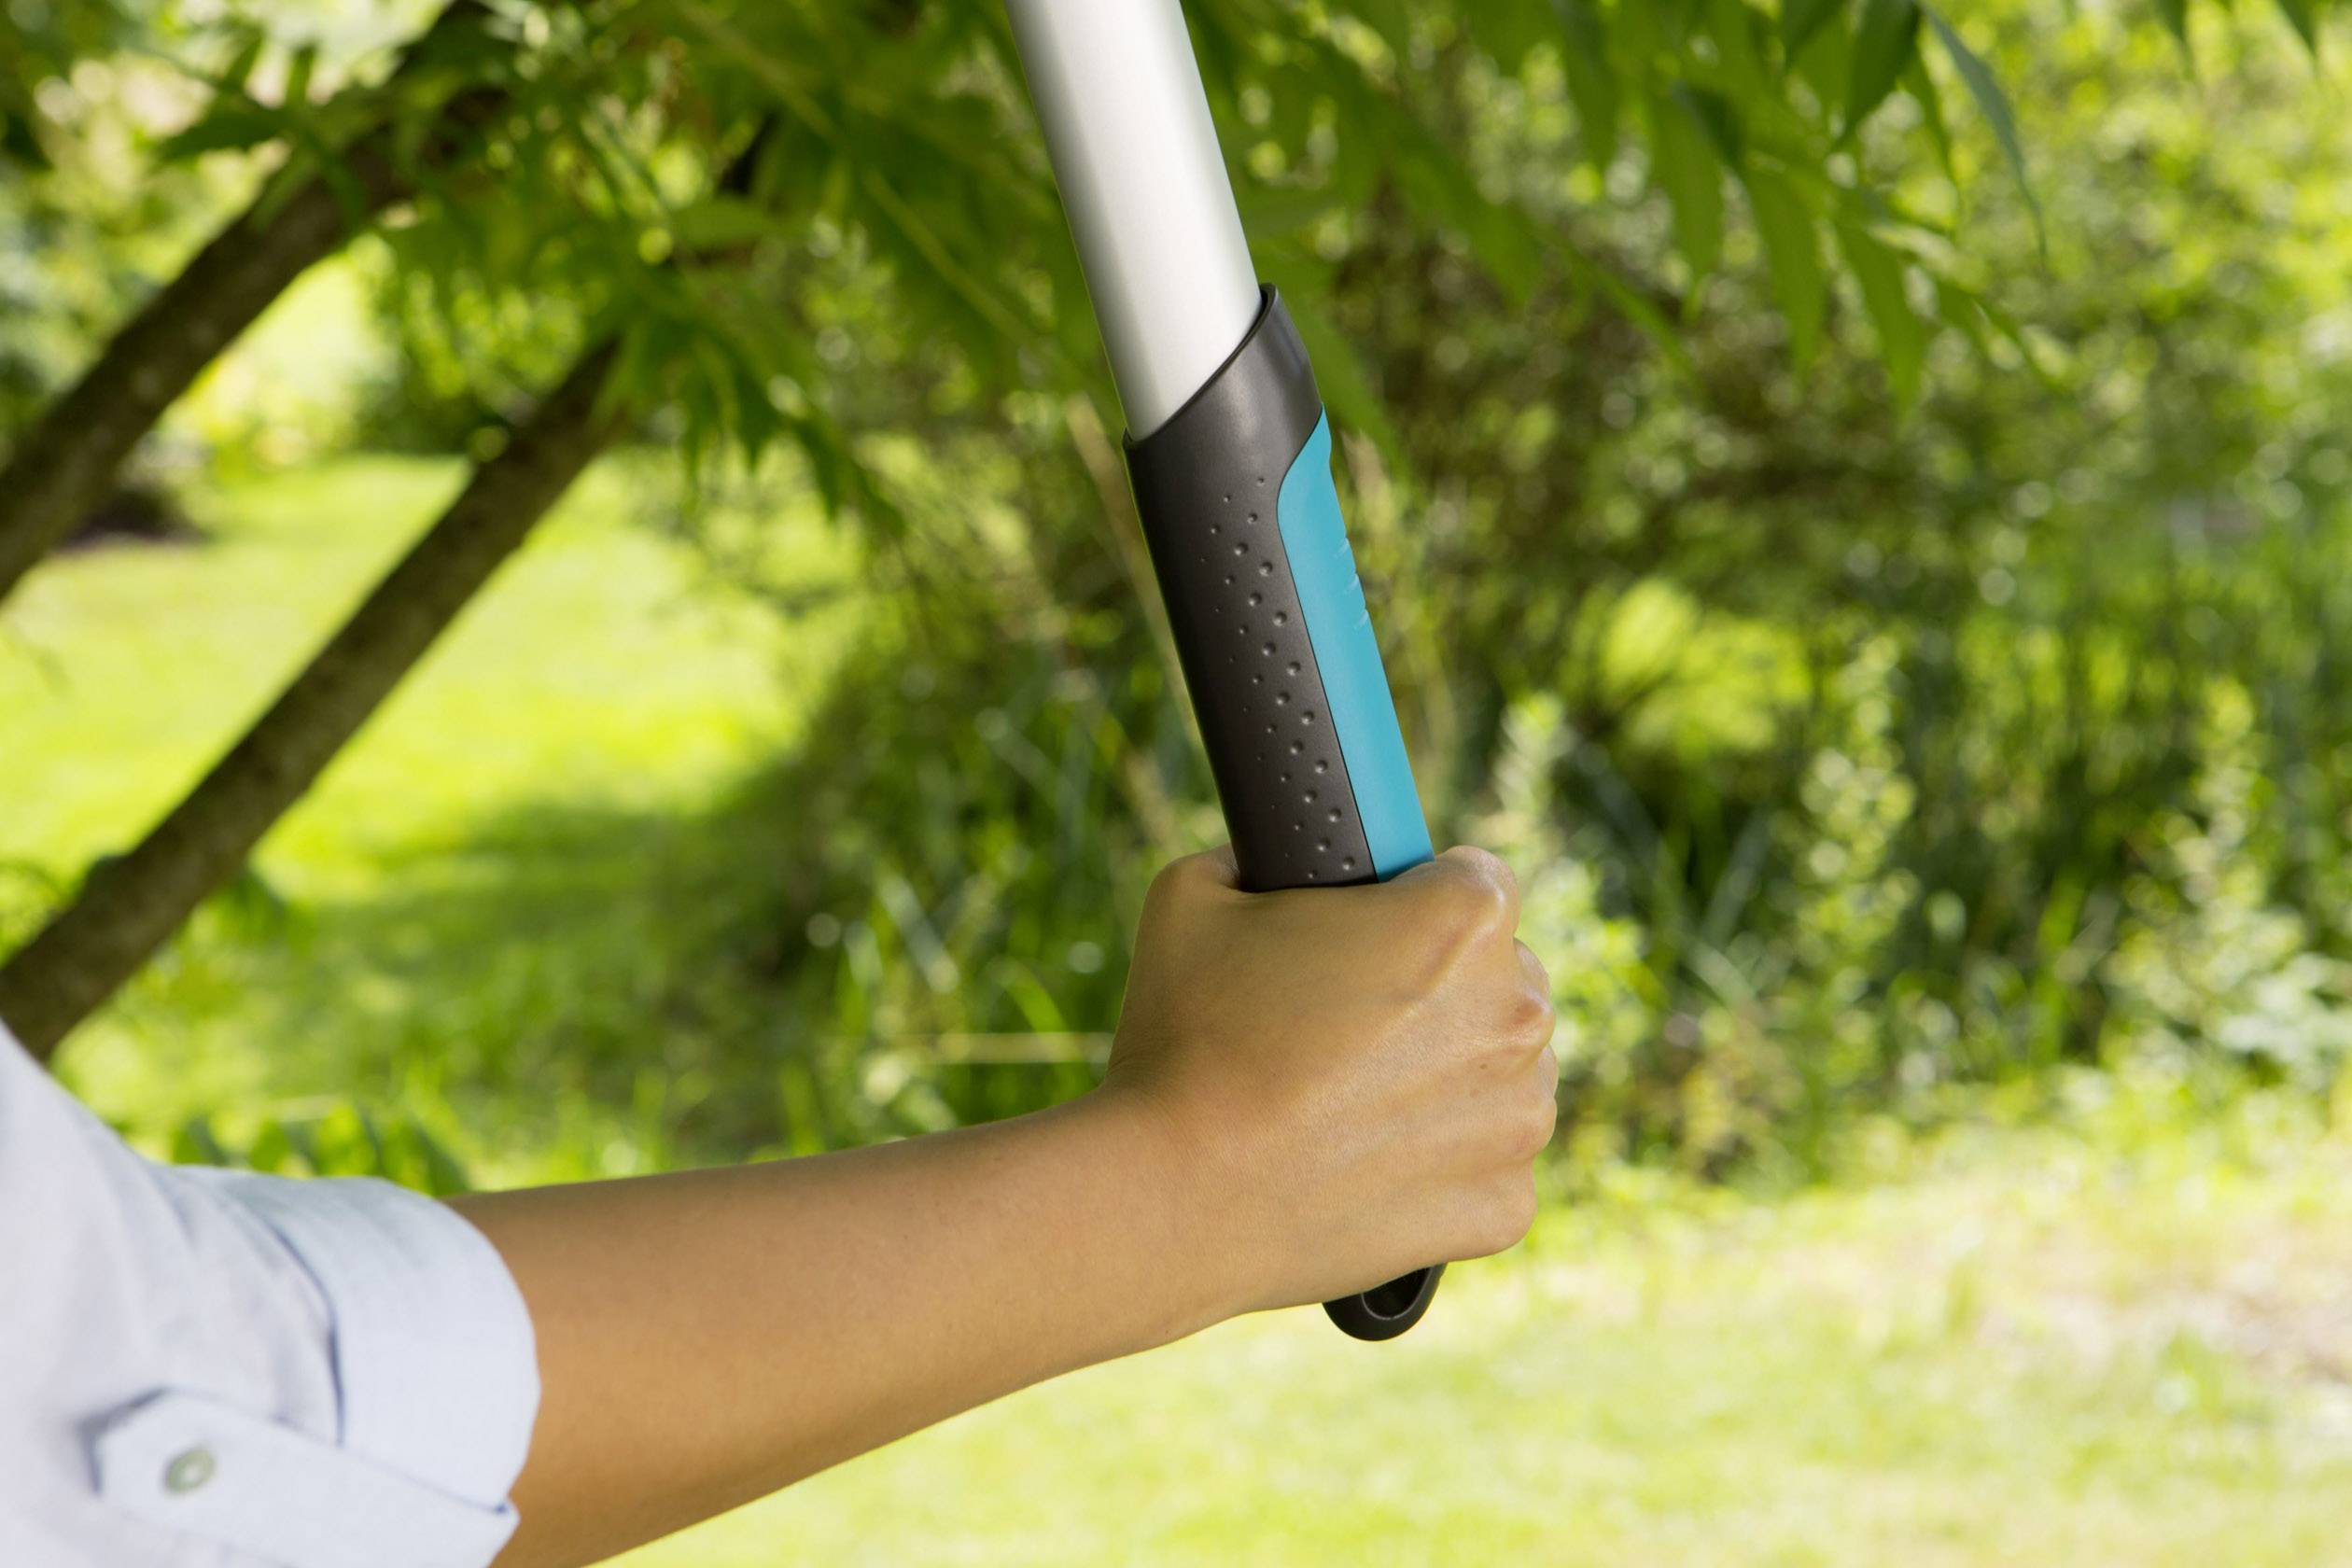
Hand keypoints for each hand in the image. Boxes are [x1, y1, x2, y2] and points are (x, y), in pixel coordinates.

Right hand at [1100, 844, 1557, 1317]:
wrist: (1174, 1200)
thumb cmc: (1187, 1043)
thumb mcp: (1194, 896)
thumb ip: (1258, 858)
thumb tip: (1266, 861)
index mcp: (1462, 921)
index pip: (1478, 880)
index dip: (1420, 899)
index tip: (1378, 933)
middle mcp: (1517, 1015)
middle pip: (1501, 980)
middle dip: (1442, 990)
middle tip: (1347, 1022)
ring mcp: (1520, 1119)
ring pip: (1503, 1074)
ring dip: (1450, 1077)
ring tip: (1347, 1100)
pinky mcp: (1505, 1206)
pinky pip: (1489, 1166)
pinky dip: (1442, 1165)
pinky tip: (1364, 1162)